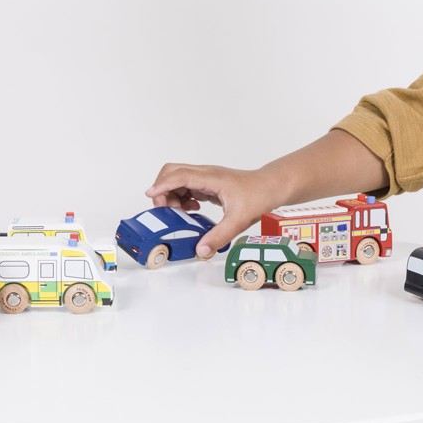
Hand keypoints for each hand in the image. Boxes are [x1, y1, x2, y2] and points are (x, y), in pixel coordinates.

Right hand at [145, 163, 277, 256]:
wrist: (272, 187)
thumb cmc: (259, 196)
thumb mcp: (239, 220)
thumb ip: (218, 236)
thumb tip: (200, 250)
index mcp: (211, 178)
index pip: (180, 176)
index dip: (163, 185)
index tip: (150, 195)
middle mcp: (206, 174)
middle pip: (173, 172)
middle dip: (163, 189)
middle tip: (166, 210)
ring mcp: (206, 178)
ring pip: (178, 179)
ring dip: (172, 195)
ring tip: (180, 213)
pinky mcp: (208, 184)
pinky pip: (186, 186)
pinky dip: (181, 197)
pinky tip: (191, 210)